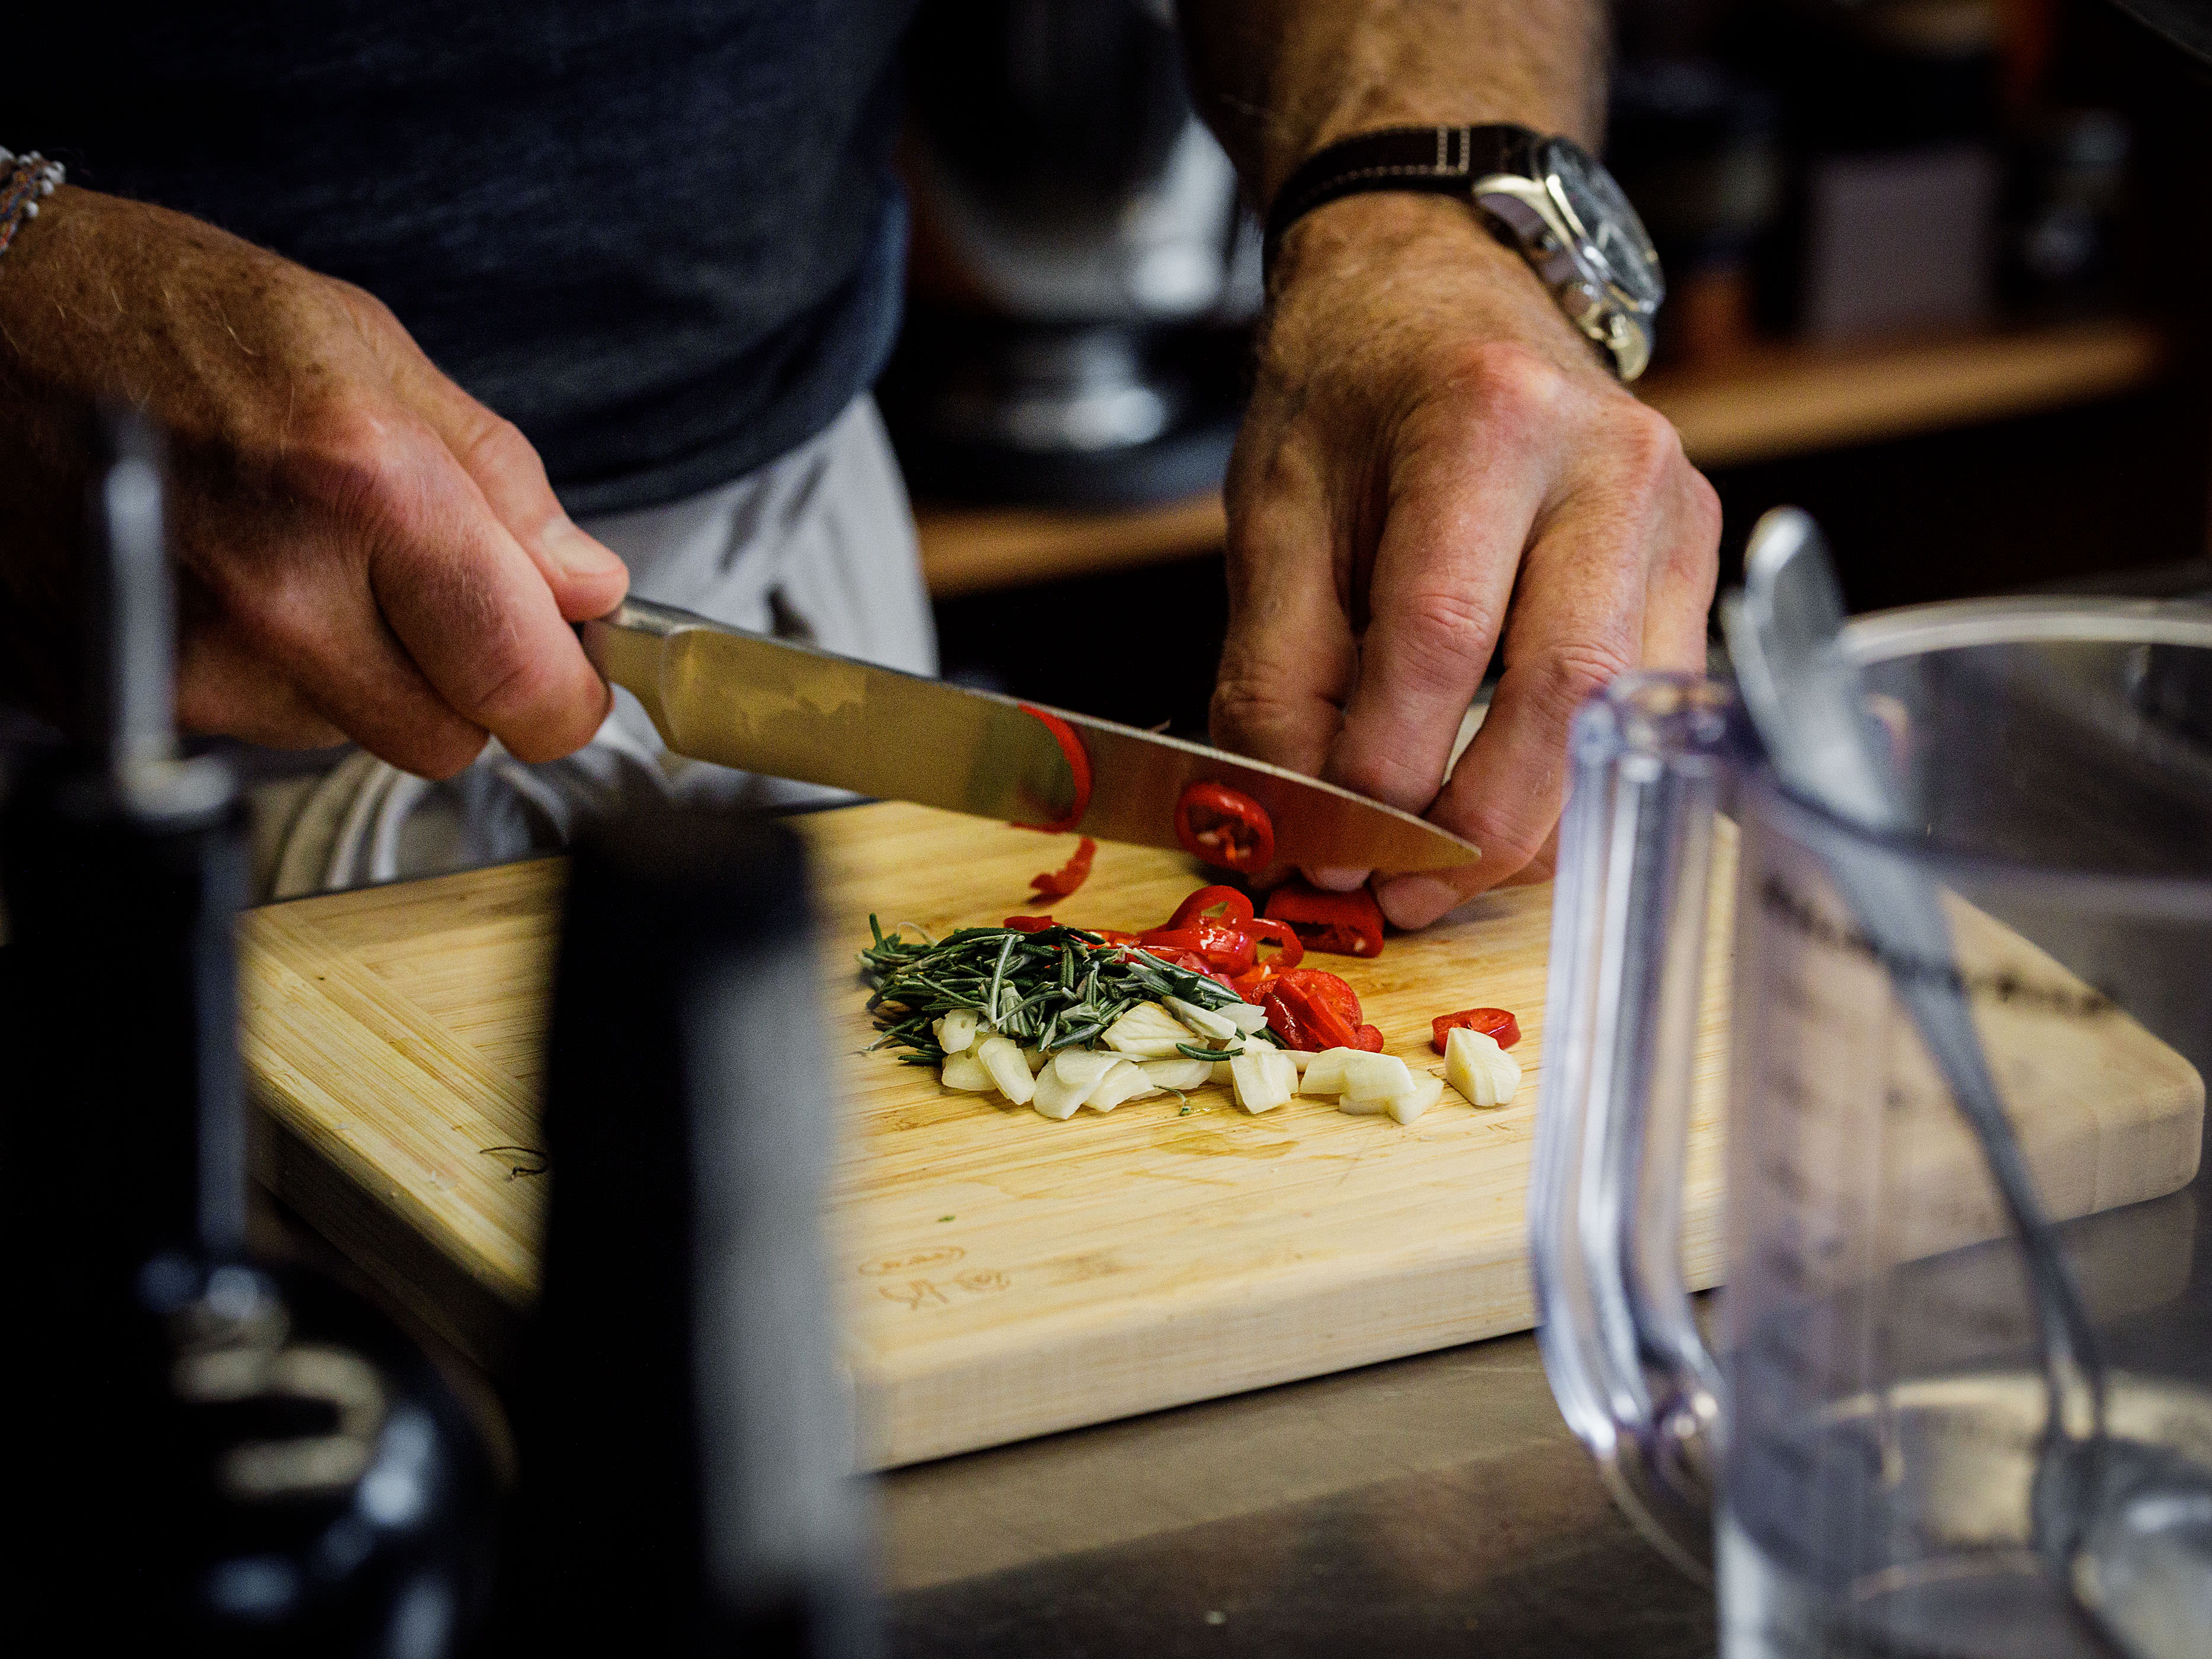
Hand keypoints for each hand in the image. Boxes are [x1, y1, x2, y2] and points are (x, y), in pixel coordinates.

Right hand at [0, 187, 626, 775]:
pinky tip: (231, 583)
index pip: (525, 684)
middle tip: (426, 596)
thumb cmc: (163, 317)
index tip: (565, 672)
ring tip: (299, 559)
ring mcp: (197, 662)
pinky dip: (271, 678)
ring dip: (359, 675)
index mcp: (367, 492)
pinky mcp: (132, 699)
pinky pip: (260, 733)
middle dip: (460, 681)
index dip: (563, 692)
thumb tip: (587, 588)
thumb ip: (503, 488)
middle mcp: (281, 596)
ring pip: (353, 738)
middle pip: (448, 739)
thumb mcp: (371, 352)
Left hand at [1210, 193, 1719, 926]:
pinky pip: (1646, 710)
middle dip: (1475, 828)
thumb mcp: (1273, 519)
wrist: (1434, 289)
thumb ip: (1277, 678)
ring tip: (1432, 875)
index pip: (1443, 635)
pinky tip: (1496, 810)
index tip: (1321, 851)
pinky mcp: (1695, 559)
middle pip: (1568, 693)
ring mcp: (1676, 509)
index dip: (1382, 769)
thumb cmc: (1345, 397)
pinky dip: (1570, 781)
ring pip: (1625, 722)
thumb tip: (1302, 830)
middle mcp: (1613, 460)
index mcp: (1491, 417)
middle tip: (1392, 898)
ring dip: (1532, 826)